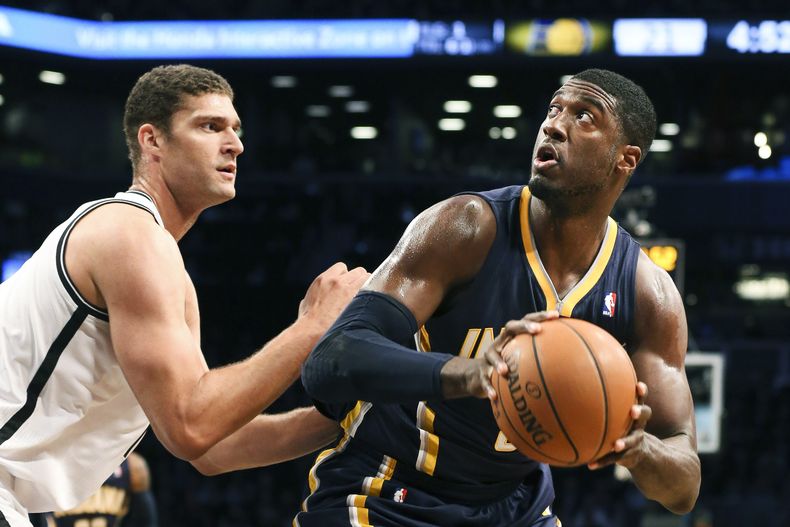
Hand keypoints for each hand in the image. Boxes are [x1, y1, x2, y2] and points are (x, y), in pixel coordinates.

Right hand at [298, 262, 369, 332]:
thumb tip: (313, 300)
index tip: (348, 286)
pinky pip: (372, 287)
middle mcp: (337, 280)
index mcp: (323, 280)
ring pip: (367, 277)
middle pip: (358, 271)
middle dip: (360, 280)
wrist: (312, 332)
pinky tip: (373, 302)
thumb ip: (314, 297)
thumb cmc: (307, 322)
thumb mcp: (306, 304)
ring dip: (368, 286)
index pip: (341, 268)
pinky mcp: (358, 298)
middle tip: (360, 293)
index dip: (346, 276)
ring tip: (368, 298)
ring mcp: (348, 288)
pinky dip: (375, 293)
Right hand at [440, 310, 558, 399]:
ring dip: (499, 362)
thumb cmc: (507, 366)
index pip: (527, 321)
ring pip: (493, 356)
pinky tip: (494, 396)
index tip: (556, 315)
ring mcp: (489, 356)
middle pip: (510, 327)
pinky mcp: (480, 372)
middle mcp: (500, 342)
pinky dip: (488, 388)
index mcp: (512, 337)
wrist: (476, 376)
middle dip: (523, 327)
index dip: (540, 316)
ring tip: (505, 371)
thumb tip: (571, 367)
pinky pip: (484, 380)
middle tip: (536, 330)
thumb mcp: (521, 361)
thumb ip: (541, 359)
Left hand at [588, 382, 651, 469]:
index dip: (642, 392)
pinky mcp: (628, 456)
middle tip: (632, 411)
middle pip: (644, 417)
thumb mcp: (617, 413)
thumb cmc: (621, 425)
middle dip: (639, 412)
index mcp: (635, 412)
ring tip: (616, 445)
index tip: (638, 385)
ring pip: (632, 441)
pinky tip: (590, 465)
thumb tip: (574, 382)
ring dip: (625, 442)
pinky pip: (615, 459)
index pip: (641, 399)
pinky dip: (602, 461)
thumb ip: (602, 400)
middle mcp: (638, 425)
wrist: (639, 452)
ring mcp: (635, 441)